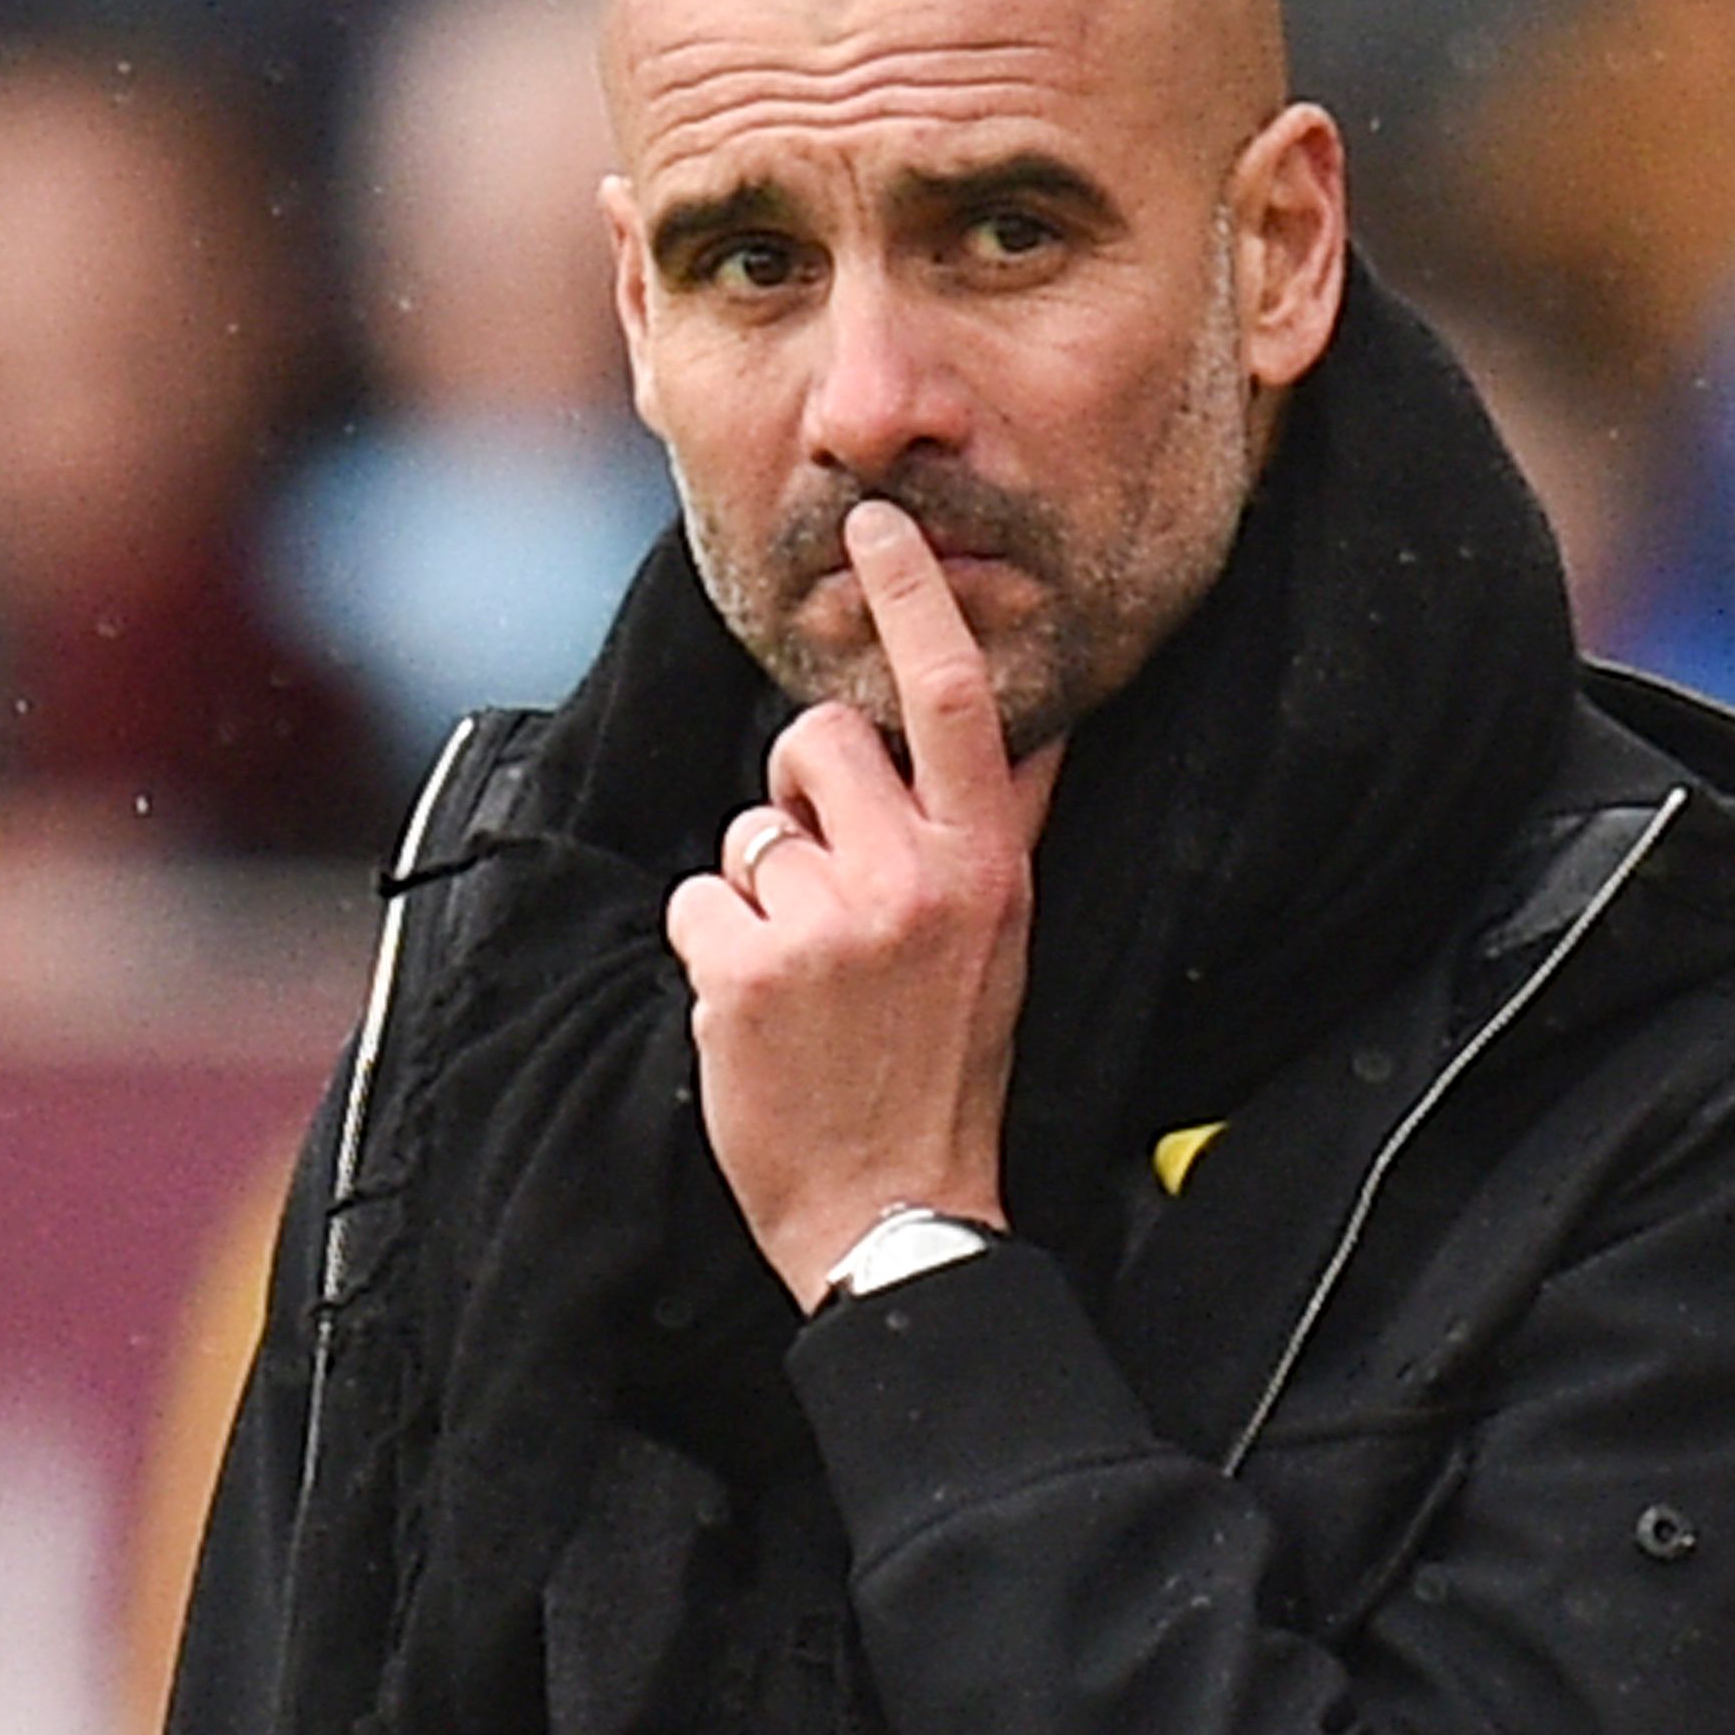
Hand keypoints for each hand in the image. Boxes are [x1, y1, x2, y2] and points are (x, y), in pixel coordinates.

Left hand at [666, 500, 1064, 1293]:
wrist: (896, 1208)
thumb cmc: (944, 1070)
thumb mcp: (1003, 941)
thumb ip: (997, 832)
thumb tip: (1034, 731)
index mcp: (986, 867)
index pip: (955, 701)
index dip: (912, 600)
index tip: (877, 525)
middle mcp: (918, 880)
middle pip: (820, 741)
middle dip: (800, 792)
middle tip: (823, 879)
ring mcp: (832, 922)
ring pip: (750, 831)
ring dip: (758, 892)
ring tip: (804, 974)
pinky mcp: (751, 968)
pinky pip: (700, 900)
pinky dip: (714, 952)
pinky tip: (758, 1013)